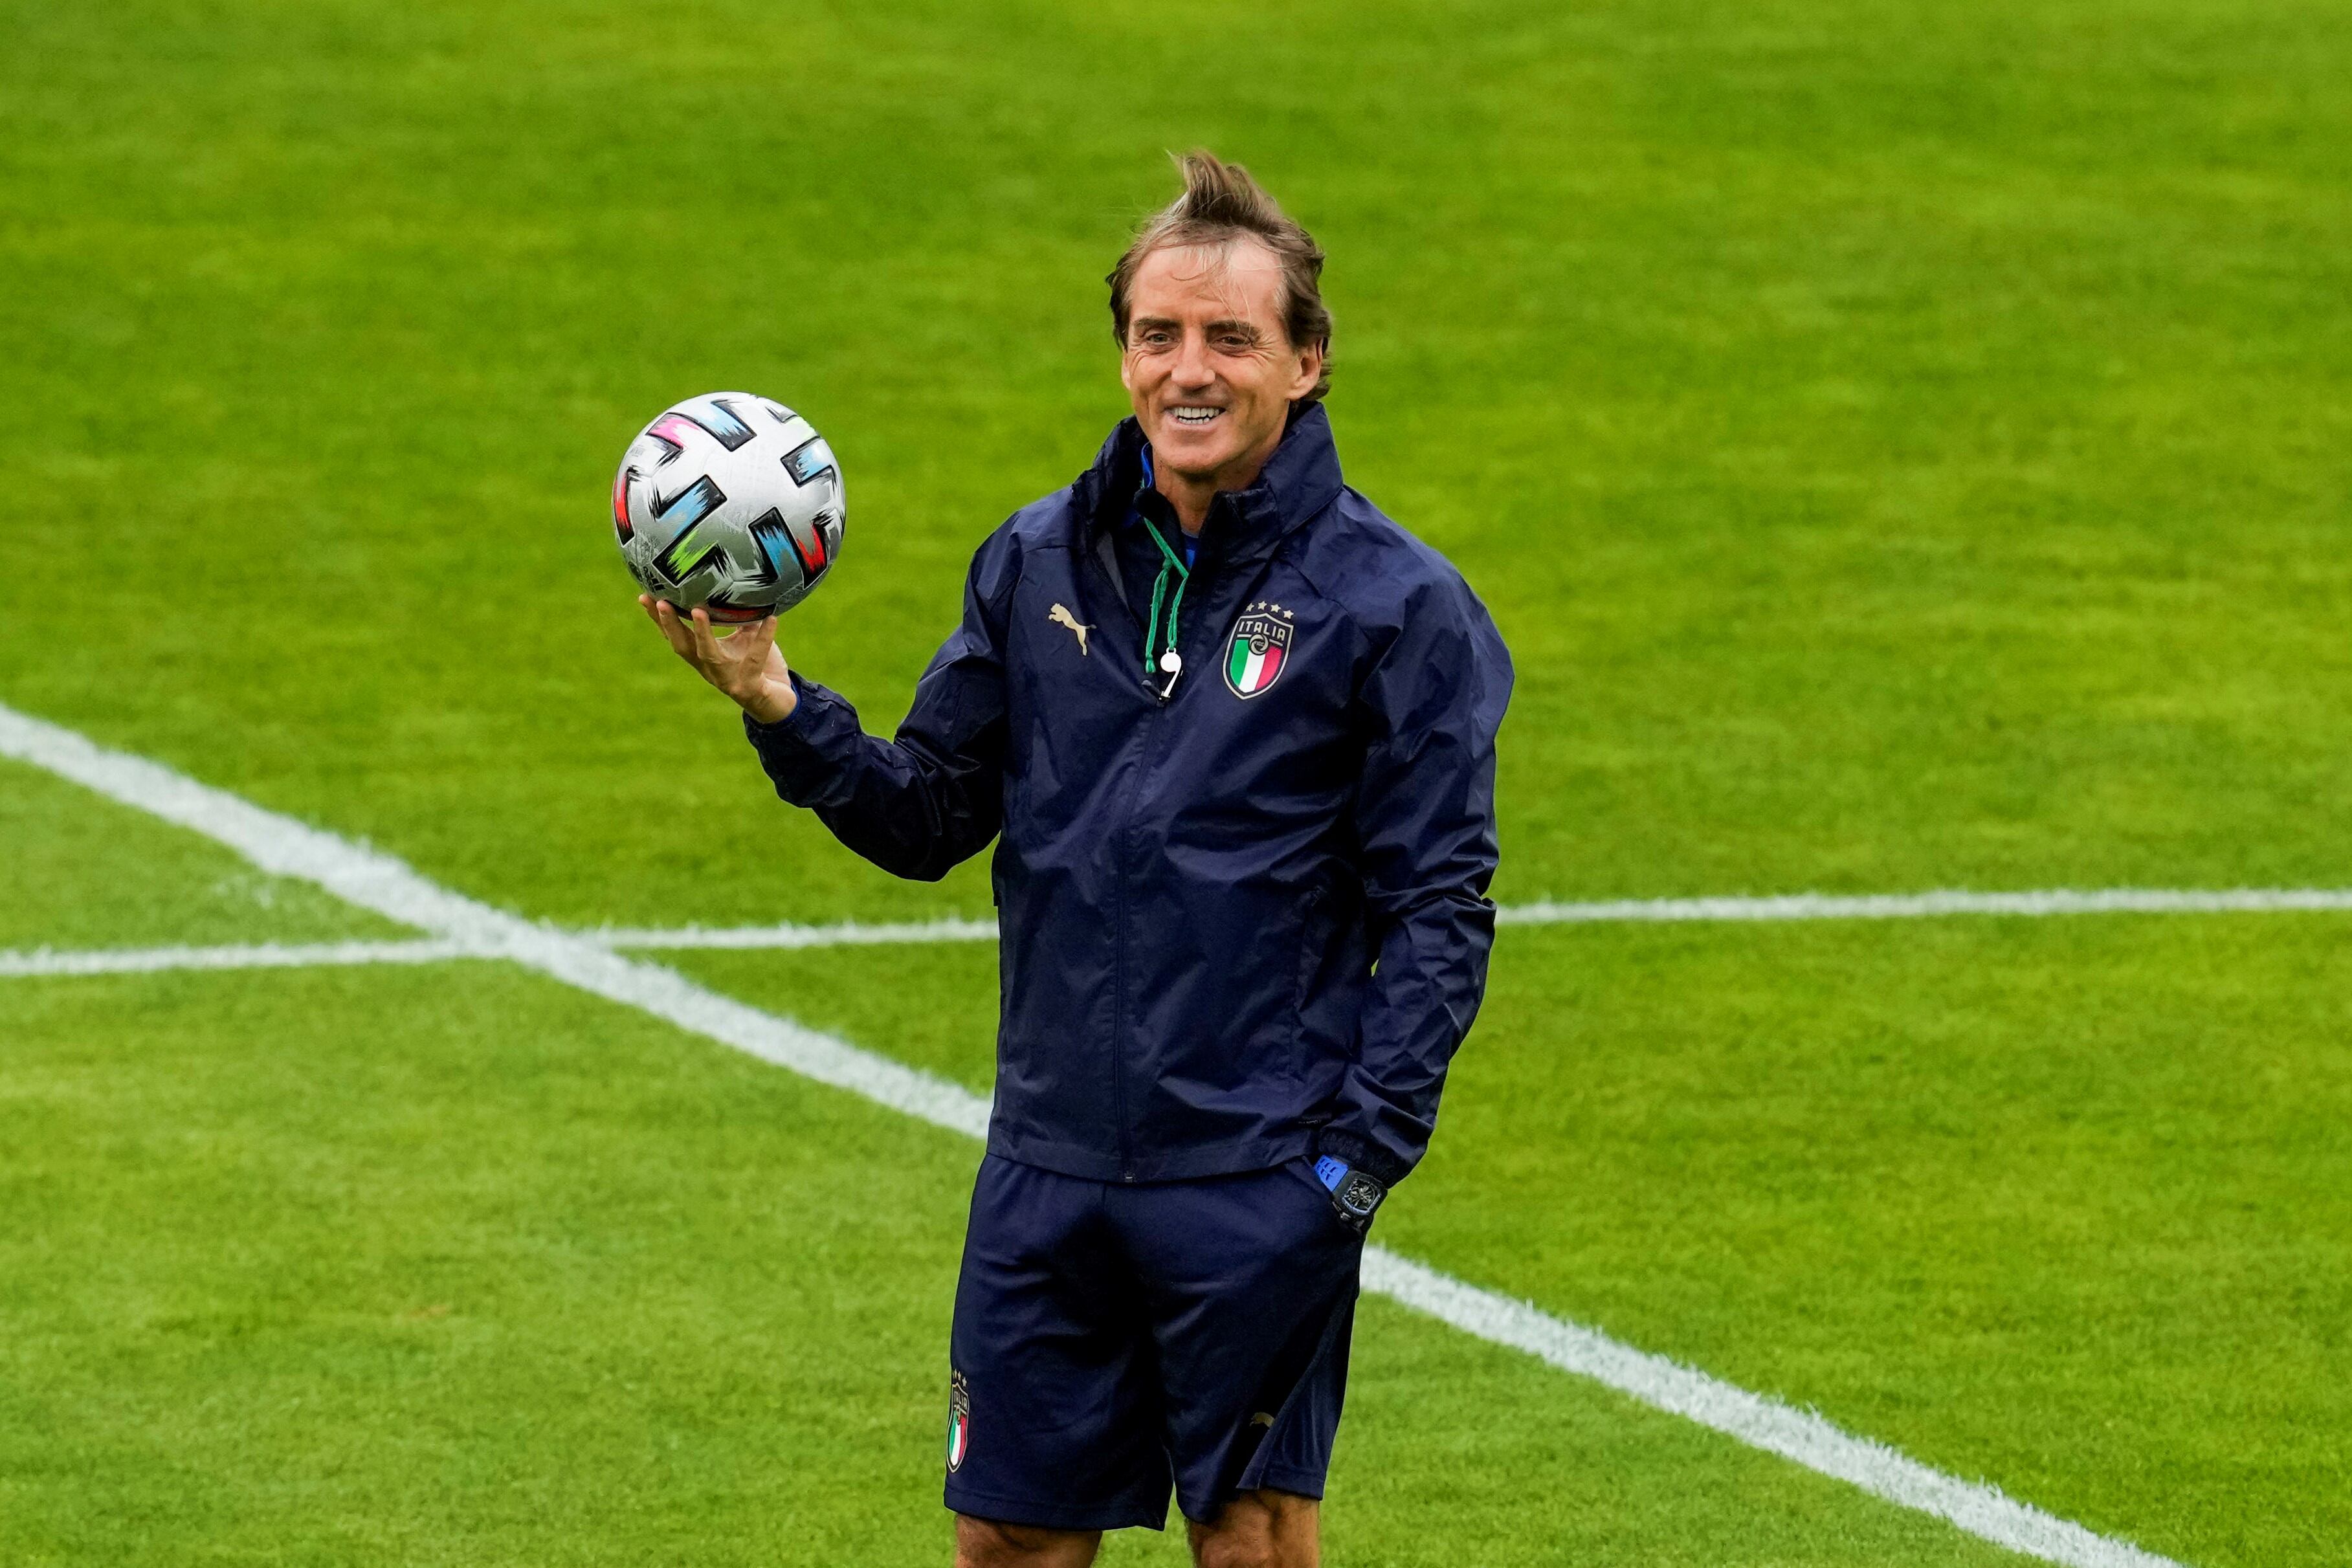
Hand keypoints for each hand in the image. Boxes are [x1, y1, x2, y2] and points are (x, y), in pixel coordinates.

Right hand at [640, 595, 797, 723]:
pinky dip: (764, 638)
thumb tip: (736, 580)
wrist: (779, 702)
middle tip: (660, 602)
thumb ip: (737, 615)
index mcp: (703, 656)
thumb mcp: (746, 635)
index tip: (644, 596)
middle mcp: (709, 669)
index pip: (675, 636)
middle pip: (682, 646)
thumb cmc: (761, 665)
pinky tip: (772, 619)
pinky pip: (755, 659)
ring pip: (709, 655)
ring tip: (698, 611)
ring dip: (701, 633)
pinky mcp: (749, 686)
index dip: (659, 619)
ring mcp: (727, 679)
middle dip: (669, 624)